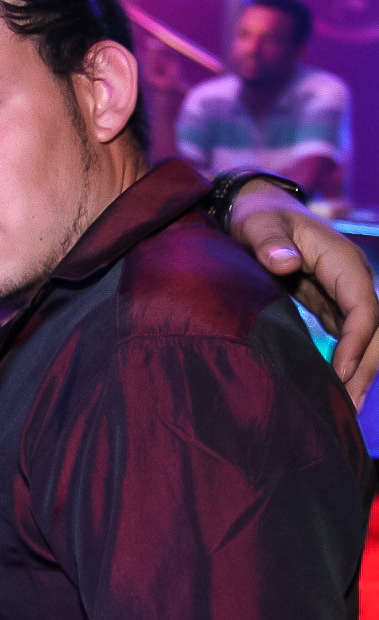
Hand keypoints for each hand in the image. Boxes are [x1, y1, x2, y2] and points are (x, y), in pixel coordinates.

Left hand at [228, 180, 378, 405]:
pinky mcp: (331, 303)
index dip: (357, 340)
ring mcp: (344, 292)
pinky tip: (335, 392)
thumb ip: (268, 242)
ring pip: (365, 337)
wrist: (253, 208)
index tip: (341, 372)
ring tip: (343, 411)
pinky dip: (347, 363)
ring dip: (360, 372)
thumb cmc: (254, 215)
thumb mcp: (256, 223)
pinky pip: (348, 336)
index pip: (364, 306)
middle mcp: (351, 277)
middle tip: (346, 408)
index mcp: (342, 260)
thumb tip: (286, 261)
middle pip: (374, 329)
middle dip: (365, 368)